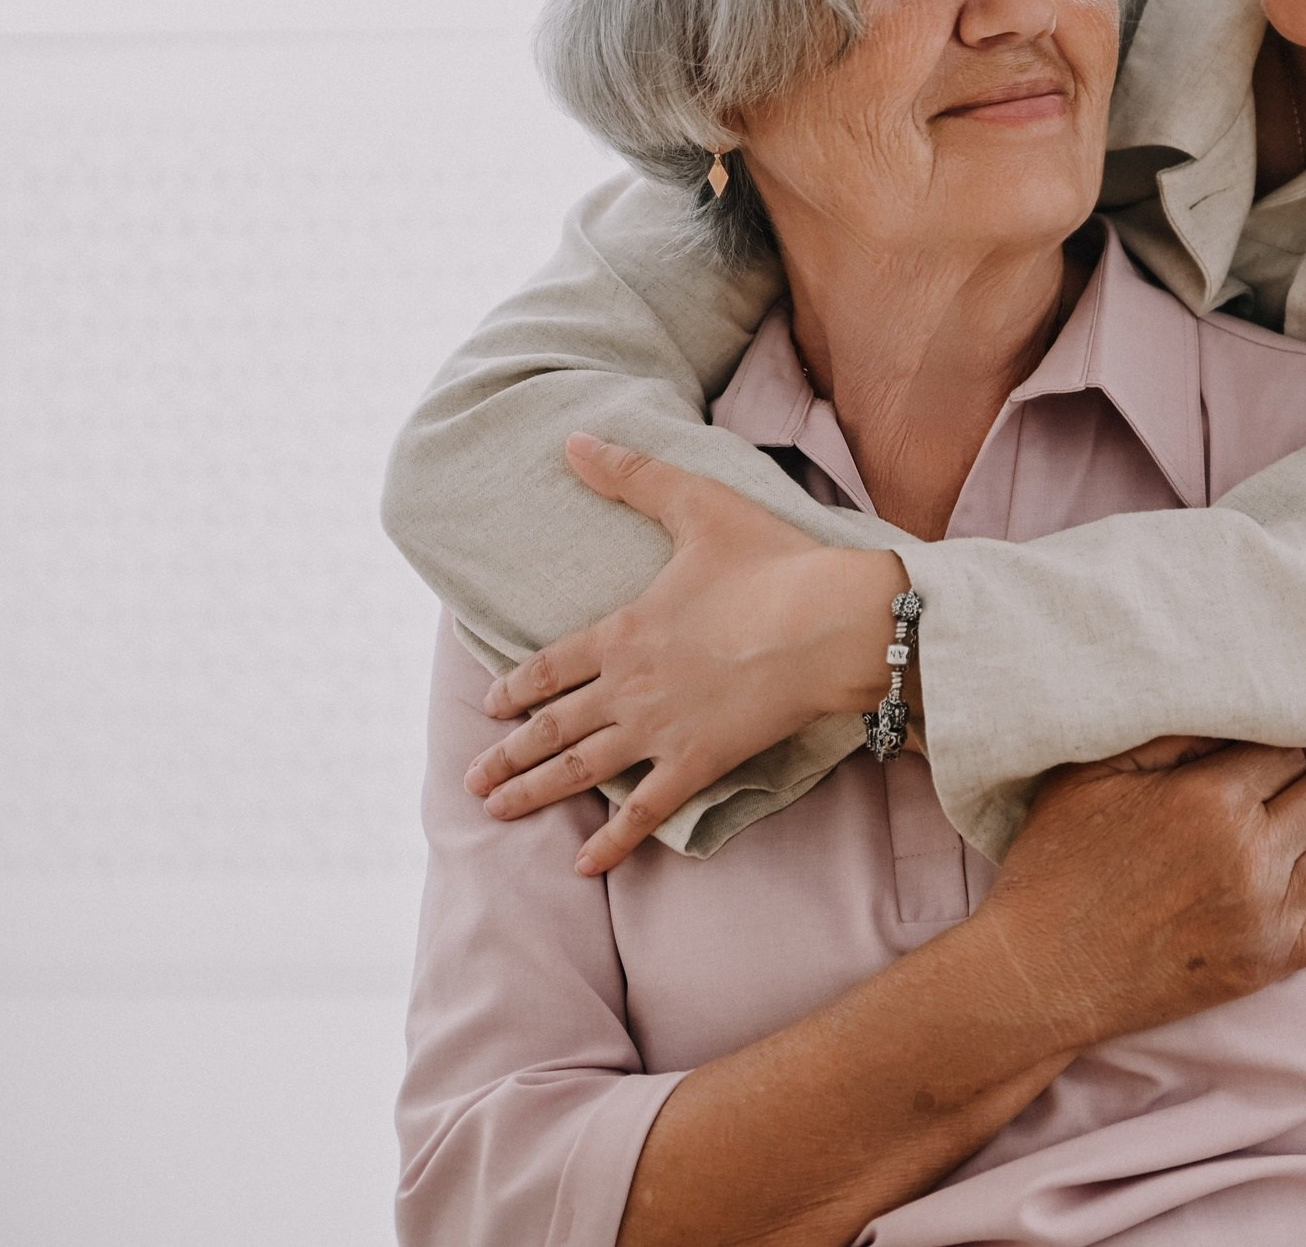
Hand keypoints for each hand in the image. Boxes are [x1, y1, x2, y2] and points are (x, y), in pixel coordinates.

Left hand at [464, 433, 906, 874]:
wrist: (831, 622)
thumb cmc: (773, 562)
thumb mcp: (697, 505)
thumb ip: (634, 477)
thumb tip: (574, 440)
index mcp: (624, 631)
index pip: (550, 667)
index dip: (516, 689)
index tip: (490, 708)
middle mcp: (628, 687)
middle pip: (553, 726)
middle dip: (508, 754)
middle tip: (473, 778)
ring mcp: (660, 730)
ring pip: (582, 769)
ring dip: (535, 792)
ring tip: (498, 810)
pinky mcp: (699, 762)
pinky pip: (644, 810)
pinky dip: (610, 841)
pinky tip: (583, 865)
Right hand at [972, 737, 1305, 1049]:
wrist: (1040, 975)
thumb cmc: (1056, 867)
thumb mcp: (1093, 776)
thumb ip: (1170, 736)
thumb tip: (1233, 715)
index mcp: (1210, 799)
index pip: (1290, 753)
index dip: (1281, 751)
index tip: (1267, 759)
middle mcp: (1250, 856)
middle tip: (1290, 792)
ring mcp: (1264, 916)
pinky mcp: (1266, 964)